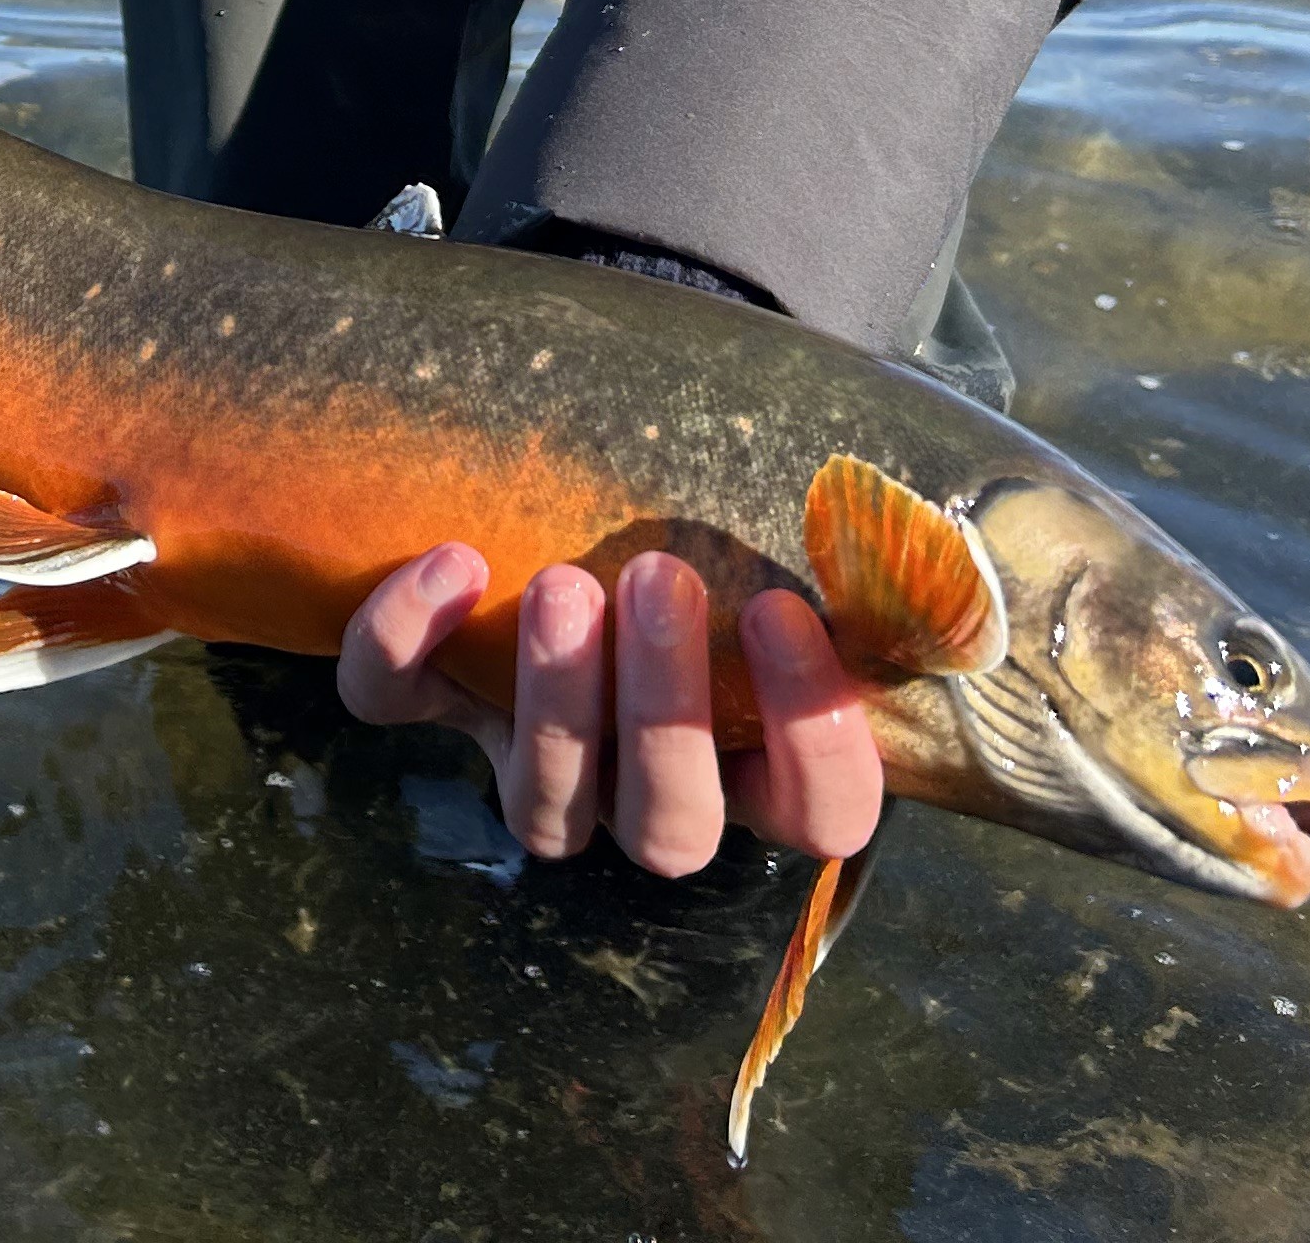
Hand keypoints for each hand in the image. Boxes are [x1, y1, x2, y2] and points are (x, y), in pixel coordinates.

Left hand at [335, 545, 883, 870]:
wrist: (611, 481)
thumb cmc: (735, 523)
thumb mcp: (804, 541)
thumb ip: (864, 547)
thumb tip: (915, 507)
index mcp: (767, 774)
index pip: (821, 813)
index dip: (811, 734)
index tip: (783, 608)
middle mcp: (654, 799)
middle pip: (670, 829)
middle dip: (664, 710)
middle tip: (657, 577)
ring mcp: (545, 770)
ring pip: (544, 807)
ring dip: (553, 698)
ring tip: (560, 584)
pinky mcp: (441, 704)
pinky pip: (394, 705)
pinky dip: (401, 642)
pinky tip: (450, 561)